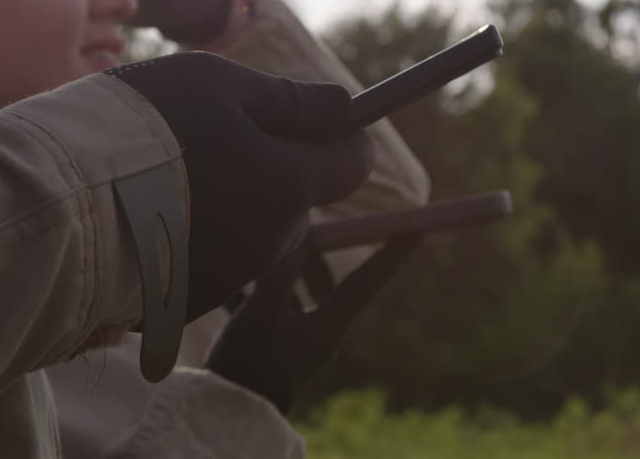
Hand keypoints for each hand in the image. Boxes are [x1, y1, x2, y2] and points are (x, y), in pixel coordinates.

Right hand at [103, 52, 373, 319]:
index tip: (313, 115)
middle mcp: (269, 242)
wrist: (56, 210)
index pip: (352, 163)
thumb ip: (289, 100)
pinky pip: (203, 257)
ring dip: (225, 199)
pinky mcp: (182, 304)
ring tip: (161, 172)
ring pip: (248, 227)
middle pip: (293, 196)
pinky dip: (187, 233)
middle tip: (206, 134)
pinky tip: (141, 210)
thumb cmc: (141, 129)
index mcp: (288, 186)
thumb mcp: (217, 85)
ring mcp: (227, 278)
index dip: (339, 134)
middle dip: (270, 165)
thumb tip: (343, 109)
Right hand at [205, 235, 420, 412]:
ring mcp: (289, 345)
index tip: (419, 226)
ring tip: (258, 244)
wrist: (220, 417)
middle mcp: (315, 337)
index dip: (393, 252)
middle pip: (325, 284)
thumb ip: (283, 267)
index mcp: (328, 329)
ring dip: (277, 269)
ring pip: (290, 295)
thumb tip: (302, 223)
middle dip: (314, 252)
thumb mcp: (264, 311)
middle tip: (304, 221)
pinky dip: (249, 291)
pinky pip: (261, 311)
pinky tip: (227, 278)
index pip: (367, 281)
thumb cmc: (249, 365)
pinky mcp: (262, 351)